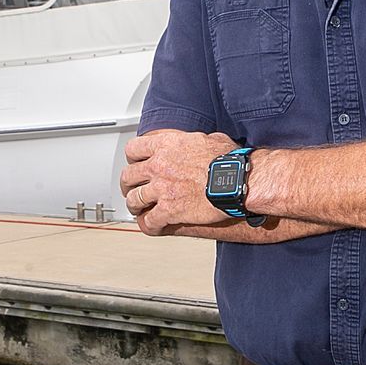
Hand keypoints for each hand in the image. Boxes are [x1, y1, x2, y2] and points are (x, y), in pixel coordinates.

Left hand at [120, 129, 239, 235]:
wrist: (237, 182)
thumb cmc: (229, 161)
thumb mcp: (210, 139)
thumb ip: (195, 140)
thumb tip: (198, 141)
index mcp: (167, 145)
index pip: (134, 149)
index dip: (132, 158)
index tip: (135, 163)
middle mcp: (159, 165)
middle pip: (128, 176)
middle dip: (128, 184)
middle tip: (131, 188)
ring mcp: (161, 189)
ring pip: (134, 200)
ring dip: (135, 206)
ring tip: (138, 210)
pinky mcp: (169, 210)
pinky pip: (149, 221)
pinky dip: (149, 225)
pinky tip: (153, 226)